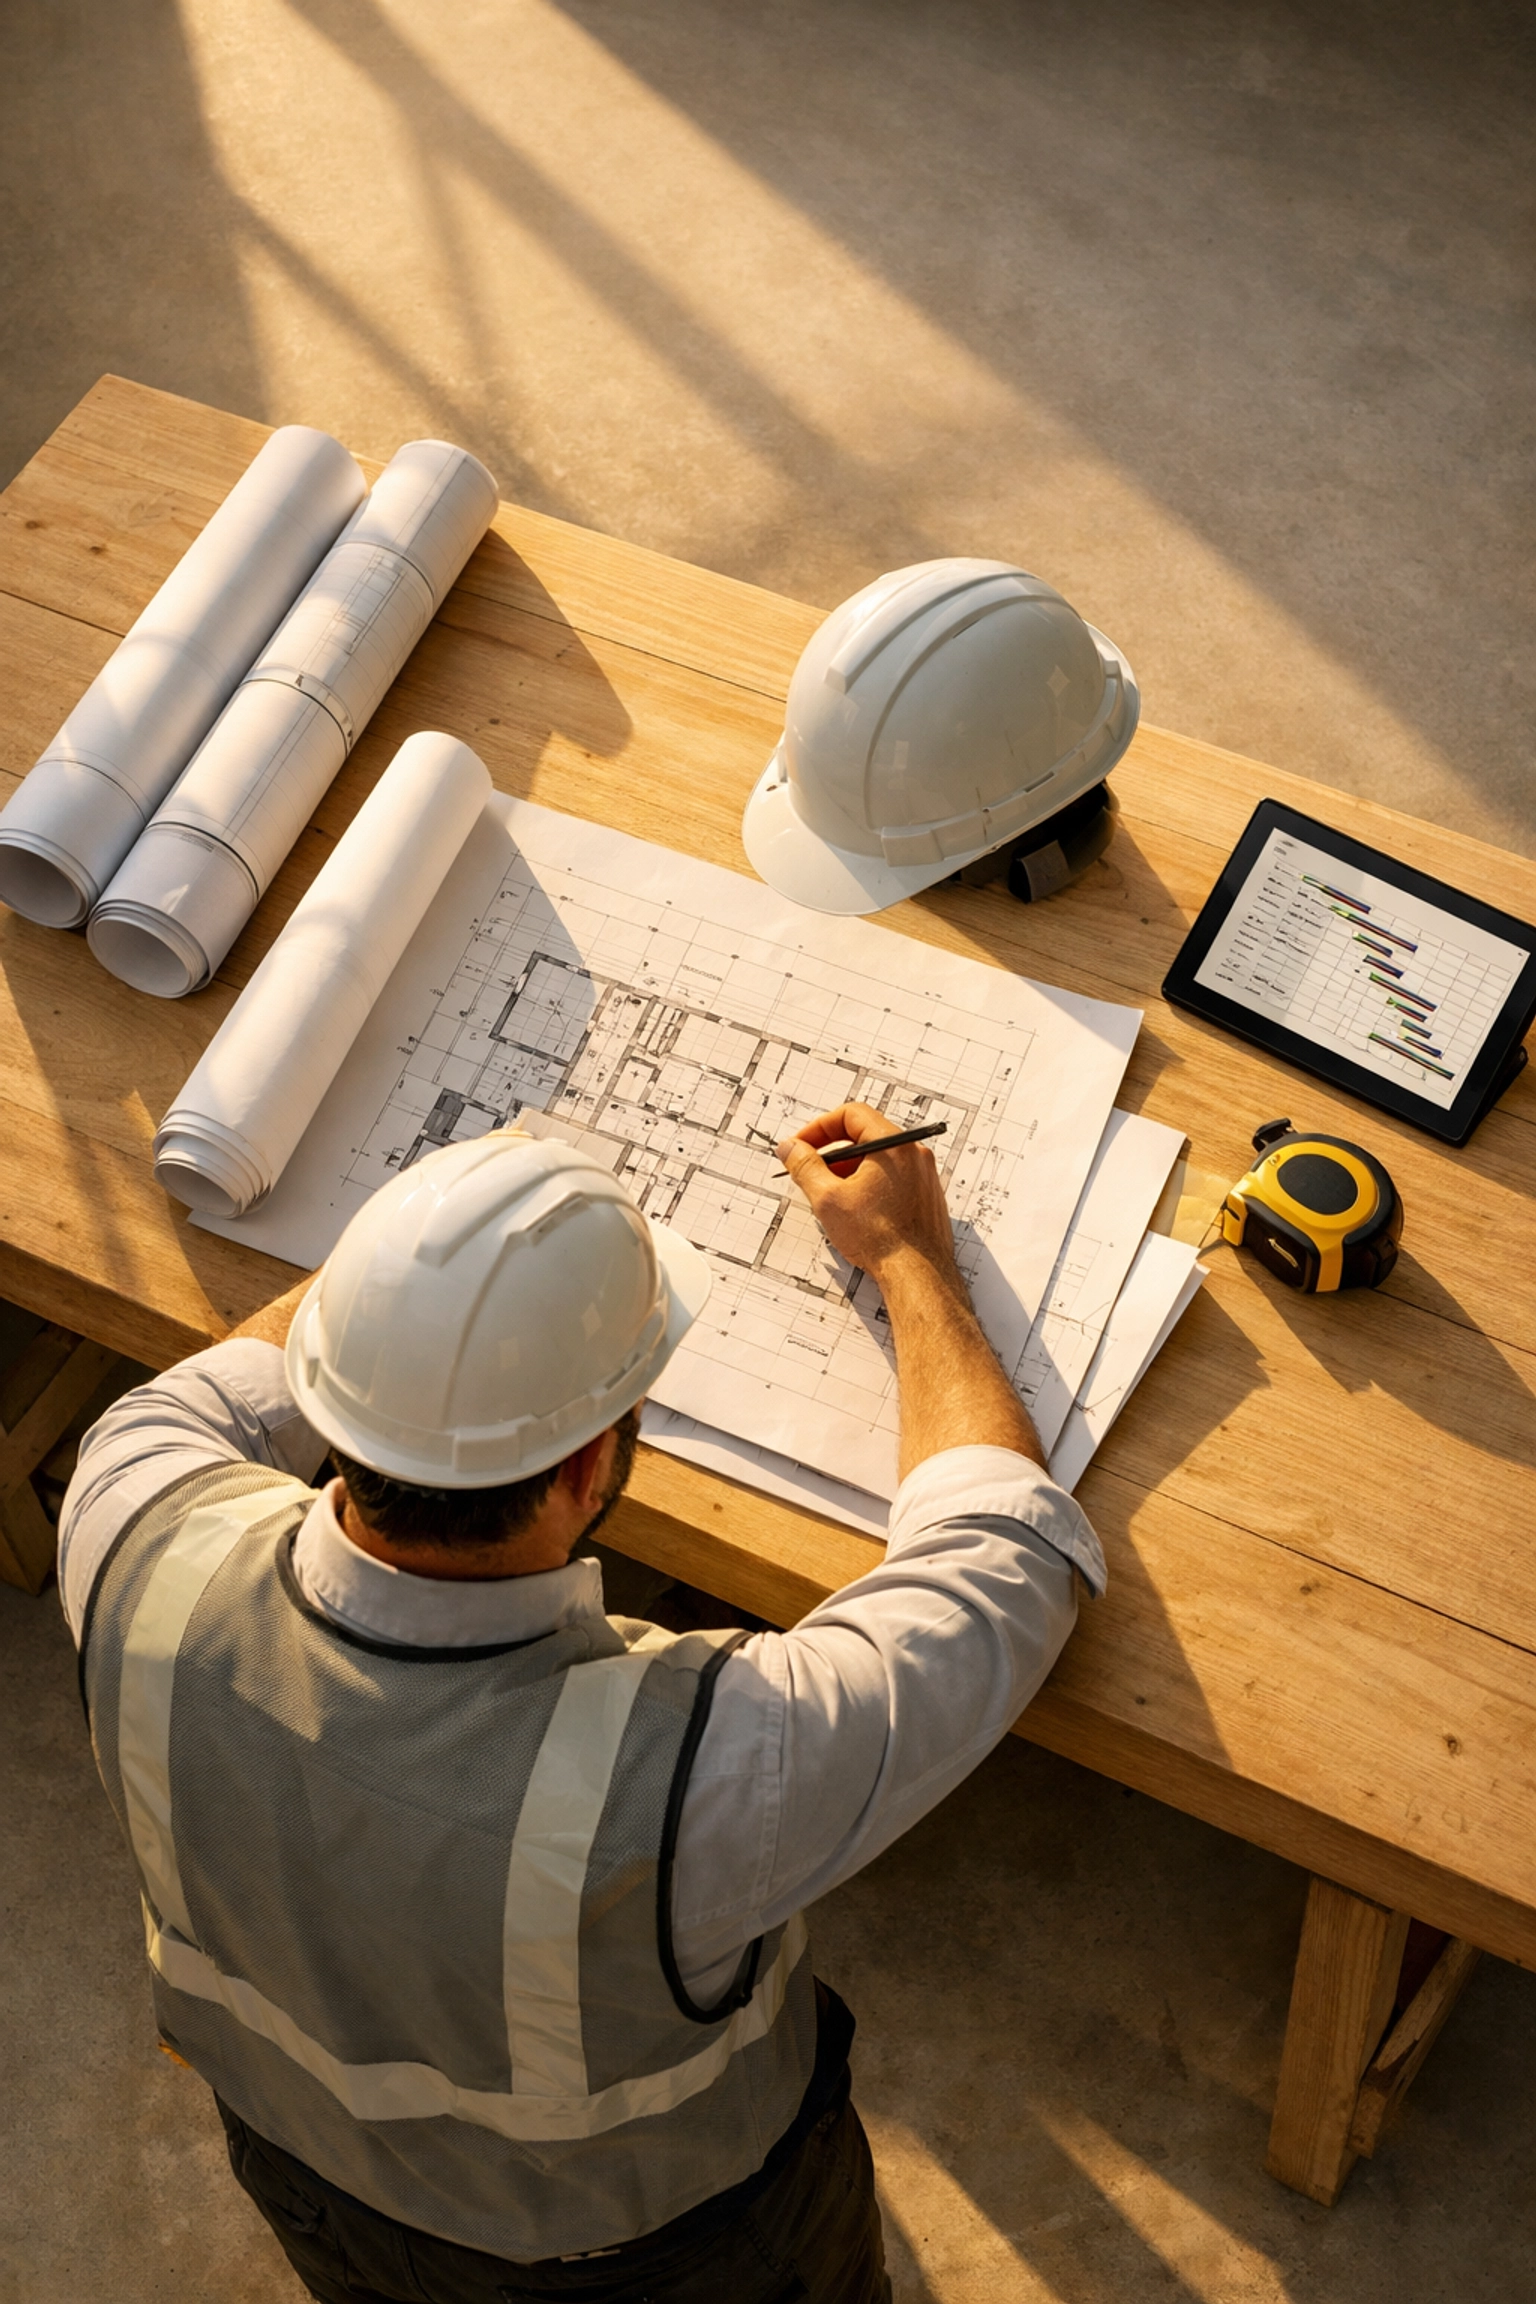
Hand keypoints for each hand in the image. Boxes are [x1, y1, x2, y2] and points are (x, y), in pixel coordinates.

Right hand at [777, 1104, 960, 1288]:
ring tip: (831, 1199)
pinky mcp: (925, 1196)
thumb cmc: (882, 1239)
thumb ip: (805, 1166)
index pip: (851, 1115)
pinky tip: (854, 1212)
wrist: (917, 1275)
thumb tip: (791, 1148)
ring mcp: (922, 1176)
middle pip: (864, 1136)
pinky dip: (868, 1186)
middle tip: (810, 1172)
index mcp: (894, 1146)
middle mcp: (913, 1155)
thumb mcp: (828, 1199)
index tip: (803, 1146)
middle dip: (832, 1154)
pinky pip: (891, 1178)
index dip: (820, 1128)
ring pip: (877, 1160)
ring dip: (848, 1172)